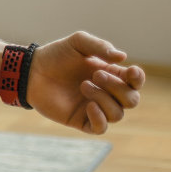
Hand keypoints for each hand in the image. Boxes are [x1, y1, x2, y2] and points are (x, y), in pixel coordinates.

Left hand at [26, 31, 144, 134]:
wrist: (32, 71)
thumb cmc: (56, 55)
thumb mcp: (78, 42)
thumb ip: (100, 46)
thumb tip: (123, 57)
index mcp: (111, 75)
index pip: (135, 82)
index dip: (138, 79)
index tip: (131, 71)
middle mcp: (106, 93)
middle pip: (131, 100)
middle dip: (117, 87)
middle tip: (94, 74)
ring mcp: (95, 108)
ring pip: (118, 114)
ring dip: (104, 99)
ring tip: (83, 85)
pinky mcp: (81, 120)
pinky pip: (101, 128)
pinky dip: (100, 118)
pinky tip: (89, 105)